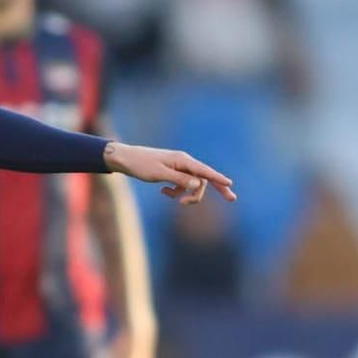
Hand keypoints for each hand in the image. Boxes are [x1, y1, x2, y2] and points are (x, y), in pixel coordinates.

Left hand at [103, 142, 236, 204]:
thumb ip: (180, 180)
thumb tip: (199, 184)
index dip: (218, 178)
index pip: (204, 170)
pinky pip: (182, 185)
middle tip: (232, 198)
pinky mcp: (172, 172)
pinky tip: (163, 192)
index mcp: (183, 160)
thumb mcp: (160, 174)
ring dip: (185, 194)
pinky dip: (176, 192)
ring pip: (192, 184)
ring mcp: (178, 167)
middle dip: (207, 191)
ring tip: (170, 196)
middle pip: (202, 179)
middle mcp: (184, 162)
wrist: (126, 159)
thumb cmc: (141, 165)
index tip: (230, 184)